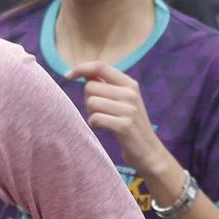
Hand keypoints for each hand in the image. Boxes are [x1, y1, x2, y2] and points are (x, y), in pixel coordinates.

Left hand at [70, 62, 170, 181]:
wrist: (149, 151)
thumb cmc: (130, 124)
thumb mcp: (123, 101)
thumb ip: (106, 86)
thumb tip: (85, 73)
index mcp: (130, 84)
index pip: (101, 66)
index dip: (81, 68)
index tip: (69, 76)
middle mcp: (130, 94)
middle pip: (91, 87)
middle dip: (87, 100)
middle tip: (98, 112)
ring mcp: (129, 109)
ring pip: (91, 102)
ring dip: (91, 114)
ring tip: (102, 121)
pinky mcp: (124, 125)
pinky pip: (95, 118)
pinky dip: (94, 124)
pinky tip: (101, 129)